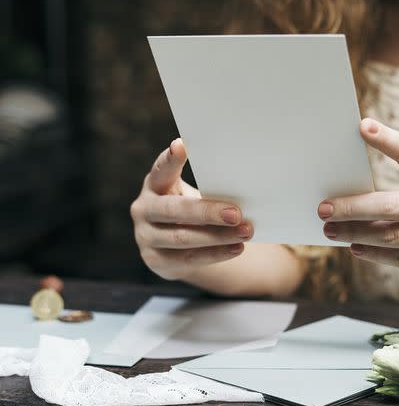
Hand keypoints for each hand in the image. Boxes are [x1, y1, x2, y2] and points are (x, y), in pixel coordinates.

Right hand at [131, 138, 252, 279]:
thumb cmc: (191, 211)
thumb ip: (207, 189)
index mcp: (155, 185)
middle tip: (236, 213)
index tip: (182, 145)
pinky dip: (215, 253)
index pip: (161, 170)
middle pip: (174, 210)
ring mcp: (146, 236)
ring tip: (245, 232)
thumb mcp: (192, 195)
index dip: (170, 160)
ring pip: (183, 237)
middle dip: (207, 212)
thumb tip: (247, 187)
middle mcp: (144, 209)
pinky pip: (188, 258)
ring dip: (218, 236)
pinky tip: (236, 248)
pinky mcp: (156, 260)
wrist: (176, 248)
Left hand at [318, 118, 398, 281]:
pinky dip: (372, 253)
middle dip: (352, 207)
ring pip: (389, 236)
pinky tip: (354, 248)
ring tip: (331, 230)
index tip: (362, 126)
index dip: (389, 140)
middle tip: (323, 208)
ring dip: (355, 234)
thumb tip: (358, 190)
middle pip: (390, 206)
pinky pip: (398, 259)